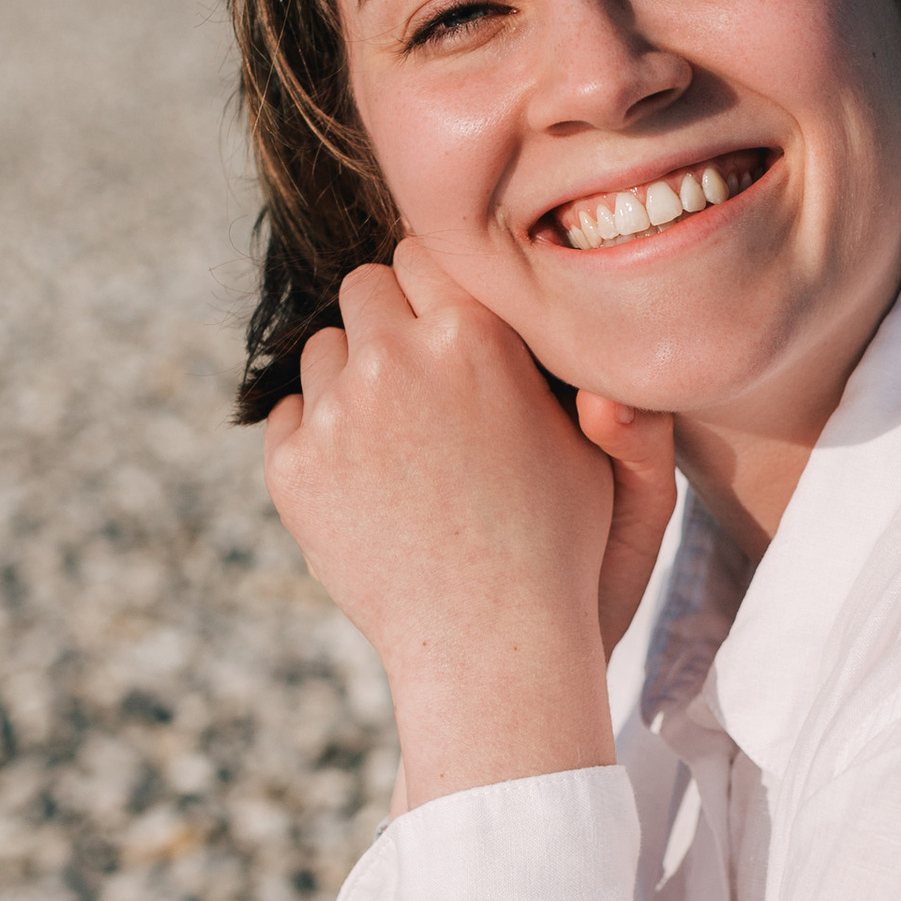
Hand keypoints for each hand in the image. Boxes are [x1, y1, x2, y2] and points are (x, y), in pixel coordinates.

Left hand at [261, 246, 672, 804]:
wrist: (491, 650)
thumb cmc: (563, 550)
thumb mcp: (612, 462)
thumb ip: (609, 391)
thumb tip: (596, 358)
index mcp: (476, 334)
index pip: (425, 250)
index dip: (439, 288)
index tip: (452, 326)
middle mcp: (397, 358)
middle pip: (365, 286)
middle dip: (390, 323)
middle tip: (425, 382)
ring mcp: (336, 413)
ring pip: (321, 349)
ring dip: (351, 378)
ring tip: (401, 442)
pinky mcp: (294, 468)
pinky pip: (288, 415)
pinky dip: (318, 439)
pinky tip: (367, 483)